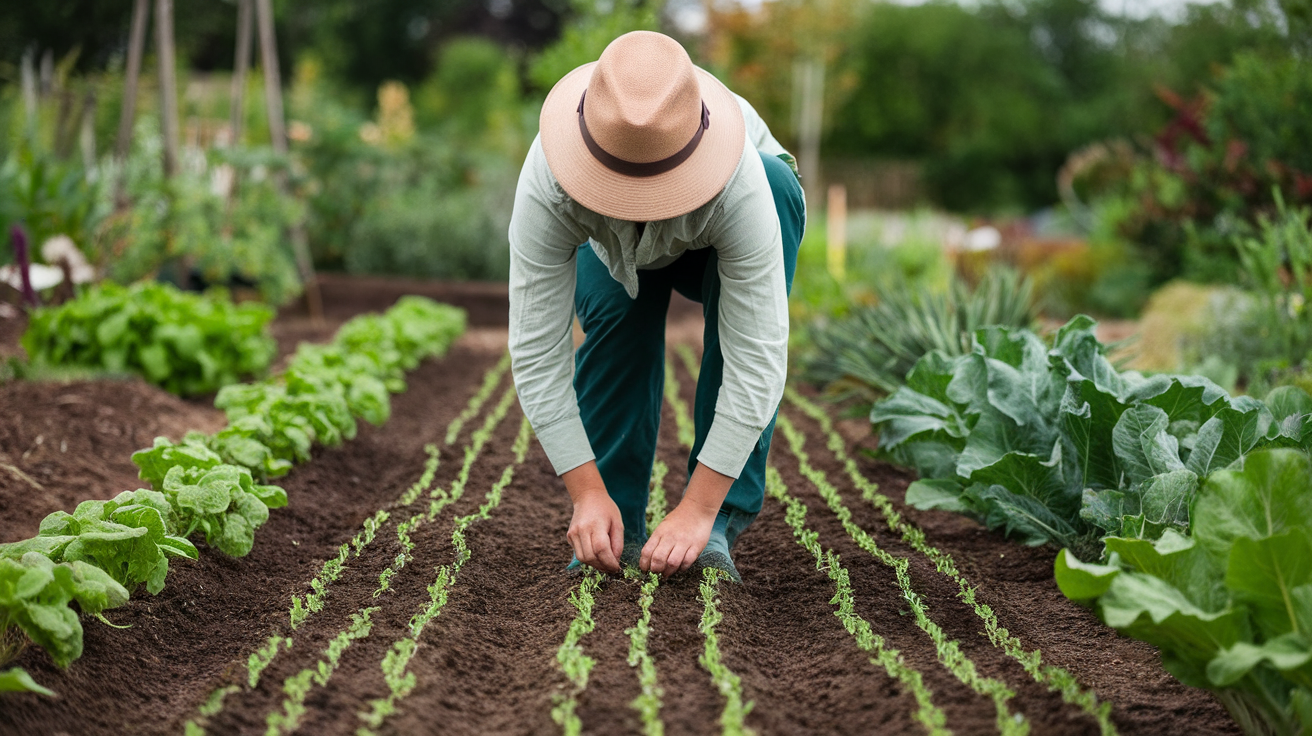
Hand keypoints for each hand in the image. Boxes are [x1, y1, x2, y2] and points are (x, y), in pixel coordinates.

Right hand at [562, 462, 623, 572]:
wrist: (588, 496)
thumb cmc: (606, 508)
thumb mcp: (618, 523)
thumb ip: (618, 543)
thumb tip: (616, 561)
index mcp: (595, 525)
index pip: (601, 549)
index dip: (609, 562)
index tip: (617, 568)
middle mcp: (581, 530)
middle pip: (590, 557)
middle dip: (603, 566)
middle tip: (612, 568)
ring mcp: (573, 533)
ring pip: (582, 558)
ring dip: (595, 564)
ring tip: (604, 562)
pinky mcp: (569, 536)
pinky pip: (578, 553)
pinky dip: (588, 558)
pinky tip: (596, 553)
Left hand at [641, 461, 733, 576]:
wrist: (697, 509)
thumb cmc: (678, 520)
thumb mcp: (663, 527)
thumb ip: (656, 541)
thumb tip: (649, 561)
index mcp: (660, 532)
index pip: (647, 551)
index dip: (644, 564)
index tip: (645, 570)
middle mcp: (670, 537)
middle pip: (658, 559)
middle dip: (655, 570)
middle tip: (657, 573)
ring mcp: (684, 542)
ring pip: (672, 563)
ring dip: (668, 572)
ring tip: (667, 573)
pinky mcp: (697, 545)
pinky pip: (687, 562)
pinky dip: (682, 568)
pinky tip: (680, 568)